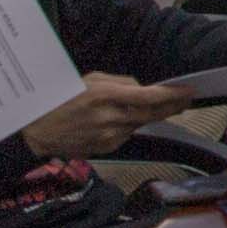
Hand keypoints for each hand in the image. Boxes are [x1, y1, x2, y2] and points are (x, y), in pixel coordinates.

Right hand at [23, 75, 192, 158]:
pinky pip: (128, 133)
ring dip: (152, 115)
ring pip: (142, 123)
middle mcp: (111, 117)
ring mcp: (109, 136)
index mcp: (105, 96)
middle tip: (187, 98)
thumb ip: (119, 82)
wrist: (38, 131)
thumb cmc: (62, 98)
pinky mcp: (108, 148)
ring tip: (162, 105)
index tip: (188, 91)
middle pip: (152, 113)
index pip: (148, 97)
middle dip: (173, 106)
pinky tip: (125, 118)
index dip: (172, 95)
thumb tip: (142, 88)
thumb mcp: (89, 80)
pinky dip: (132, 125)